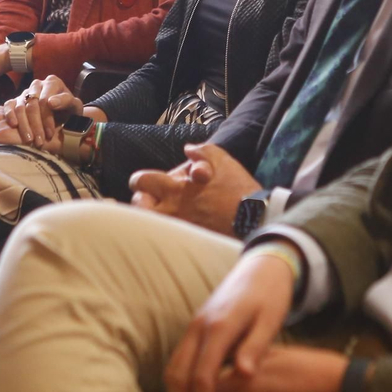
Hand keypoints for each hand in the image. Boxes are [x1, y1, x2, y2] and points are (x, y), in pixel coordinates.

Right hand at [4, 75, 88, 148]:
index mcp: (52, 82)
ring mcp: (25, 92)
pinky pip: (9, 105)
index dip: (47, 119)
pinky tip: (14, 126)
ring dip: (24, 125)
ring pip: (20, 107)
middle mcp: (37, 85)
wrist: (63, 114)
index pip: (45, 101)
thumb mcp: (74, 106)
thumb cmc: (69, 111)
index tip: (50, 134)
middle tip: (39, 141)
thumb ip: (65, 101)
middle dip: (35, 125)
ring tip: (29, 140)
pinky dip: (10, 115)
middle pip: (32, 105)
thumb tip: (51, 102)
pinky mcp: (15, 99)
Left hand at [131, 143, 255, 233]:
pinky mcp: (187, 242)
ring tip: (163, 213)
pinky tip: (178, 225)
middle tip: (154, 199)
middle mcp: (170, 210)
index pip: (140, 181)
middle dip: (142, 200)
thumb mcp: (221, 159)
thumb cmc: (236, 188)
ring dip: (152, 216)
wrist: (253, 219)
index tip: (148, 181)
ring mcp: (177, 228)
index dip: (141, 179)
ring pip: (148, 224)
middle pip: (137, 207)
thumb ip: (201, 151)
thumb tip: (188, 150)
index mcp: (174, 188)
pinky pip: (165, 237)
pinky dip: (166, 230)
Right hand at [164, 249, 298, 391]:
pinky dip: (180, 386)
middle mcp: (199, 327)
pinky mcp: (194, 330)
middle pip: (177, 375)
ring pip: (173, 369)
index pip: (202, 376)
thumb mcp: (270, 319)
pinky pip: (178, 361)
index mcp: (219, 327)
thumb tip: (242, 376)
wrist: (261, 267)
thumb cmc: (270, 295)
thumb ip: (256, 347)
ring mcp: (193, 327)